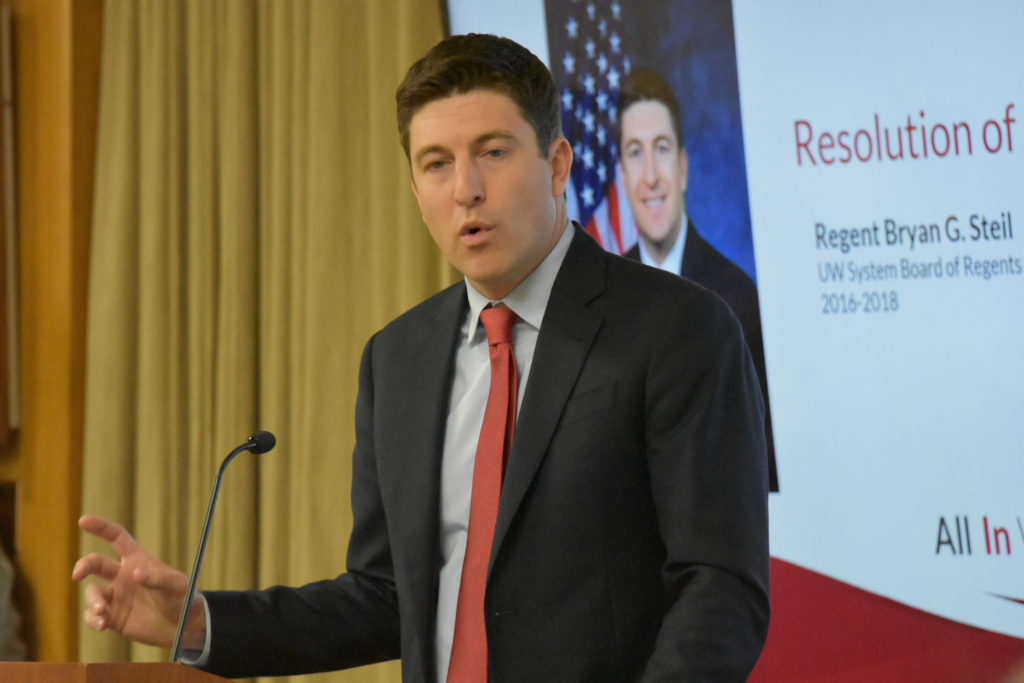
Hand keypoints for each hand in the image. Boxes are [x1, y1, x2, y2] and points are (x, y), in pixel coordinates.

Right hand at [72, 515, 205, 649]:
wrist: (182, 627)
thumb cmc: (182, 598)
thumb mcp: (176, 586)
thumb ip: (158, 579)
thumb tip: (136, 573)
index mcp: (137, 560)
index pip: (116, 538)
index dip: (101, 527)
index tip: (83, 520)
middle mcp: (122, 575)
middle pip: (95, 563)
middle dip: (84, 565)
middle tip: (78, 574)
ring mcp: (116, 596)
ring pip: (93, 592)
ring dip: (93, 600)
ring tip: (102, 611)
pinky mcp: (113, 617)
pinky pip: (93, 616)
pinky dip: (93, 619)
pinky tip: (102, 624)